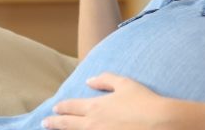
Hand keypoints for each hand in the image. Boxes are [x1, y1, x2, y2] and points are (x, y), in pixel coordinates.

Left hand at [43, 73, 181, 129]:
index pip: (71, 107)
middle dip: (55, 123)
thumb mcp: (125, 84)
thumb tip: (89, 80)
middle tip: (45, 123)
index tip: (55, 109)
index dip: (61, 107)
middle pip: (67, 124)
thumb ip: (105, 80)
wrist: (159, 122)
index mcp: (95, 107)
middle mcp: (92, 124)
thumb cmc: (143, 101)